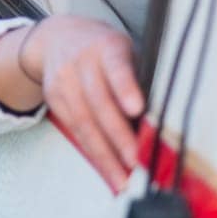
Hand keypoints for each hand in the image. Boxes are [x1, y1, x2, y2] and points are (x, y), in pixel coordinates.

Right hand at [26, 16, 145, 193]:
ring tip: (123, 180)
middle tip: (137, 164)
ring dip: (105, 155)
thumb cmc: (104, 50)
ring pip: (84, 122)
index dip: (125, 87)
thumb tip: (163, 121)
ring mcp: (63, 80)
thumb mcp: (124, 51)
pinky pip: (74, 129)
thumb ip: (139, 77)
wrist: (58, 37)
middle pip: (99, 103)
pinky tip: (108, 170)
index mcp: (106, 47)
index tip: (137, 109)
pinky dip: (92, 153)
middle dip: (119, 137)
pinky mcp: (53, 98)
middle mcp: (81, 62)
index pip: (116, 67)